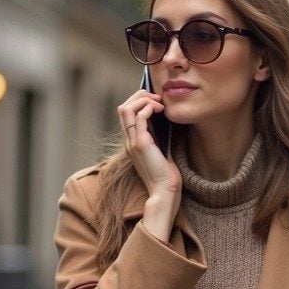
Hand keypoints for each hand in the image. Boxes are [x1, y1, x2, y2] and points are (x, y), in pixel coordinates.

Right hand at [118, 89, 180, 240]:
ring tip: (159, 103)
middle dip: (139, 96)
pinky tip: (161, 110)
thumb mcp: (161, 150)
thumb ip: (158, 136)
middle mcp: (128, 141)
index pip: (126, 114)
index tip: (156, 102)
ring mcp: (132, 142)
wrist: (165, 192)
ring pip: (126, 108)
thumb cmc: (166, 175)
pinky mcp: (141, 143)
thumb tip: (166, 119)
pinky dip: (149, 107)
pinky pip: (140, 116)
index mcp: (131, 142)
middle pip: (123, 107)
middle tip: (157, 98)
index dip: (138, 102)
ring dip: (143, 99)